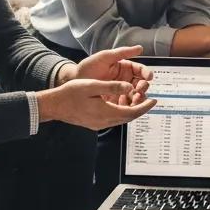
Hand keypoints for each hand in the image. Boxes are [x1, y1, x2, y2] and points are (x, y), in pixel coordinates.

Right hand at [37, 80, 155, 129]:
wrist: (54, 105)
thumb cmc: (71, 93)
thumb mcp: (93, 86)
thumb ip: (112, 86)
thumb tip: (130, 87)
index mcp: (106, 112)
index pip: (132, 112)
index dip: (145, 106)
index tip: (154, 100)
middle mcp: (104, 121)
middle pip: (129, 117)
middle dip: (141, 108)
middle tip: (149, 100)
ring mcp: (99, 124)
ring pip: (121, 118)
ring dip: (131, 110)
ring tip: (138, 99)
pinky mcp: (95, 123)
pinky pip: (113, 119)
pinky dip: (121, 112)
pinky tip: (121, 103)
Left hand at [65, 44, 151, 105]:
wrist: (73, 81)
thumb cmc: (88, 67)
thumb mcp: (105, 57)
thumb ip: (122, 52)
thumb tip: (140, 48)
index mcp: (125, 68)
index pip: (140, 70)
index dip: (146, 73)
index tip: (148, 77)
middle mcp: (125, 79)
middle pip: (141, 83)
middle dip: (143, 86)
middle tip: (141, 89)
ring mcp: (121, 91)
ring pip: (135, 95)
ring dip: (138, 97)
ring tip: (136, 99)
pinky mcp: (115, 101)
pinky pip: (126, 104)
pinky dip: (129, 106)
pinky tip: (128, 106)